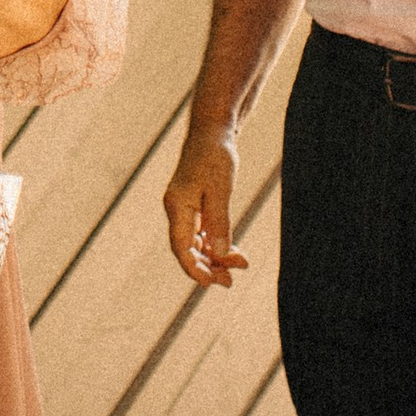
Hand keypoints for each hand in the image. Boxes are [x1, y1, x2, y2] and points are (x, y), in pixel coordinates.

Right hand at [162, 122, 247, 288]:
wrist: (213, 131)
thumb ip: (219, 223)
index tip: (211, 284)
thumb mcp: (221, 190)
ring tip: (238, 266)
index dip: (195, 269)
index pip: (181, 248)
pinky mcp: (194, 204)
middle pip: (188, 249)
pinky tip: (232, 251)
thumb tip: (218, 254)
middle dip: (208, 267)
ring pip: (196, 242)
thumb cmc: (216, 156)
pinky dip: (215, 243)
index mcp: (177, 206)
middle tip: (231, 281)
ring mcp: (184, 208)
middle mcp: (177, 210)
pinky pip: (202, 232)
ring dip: (214, 256)